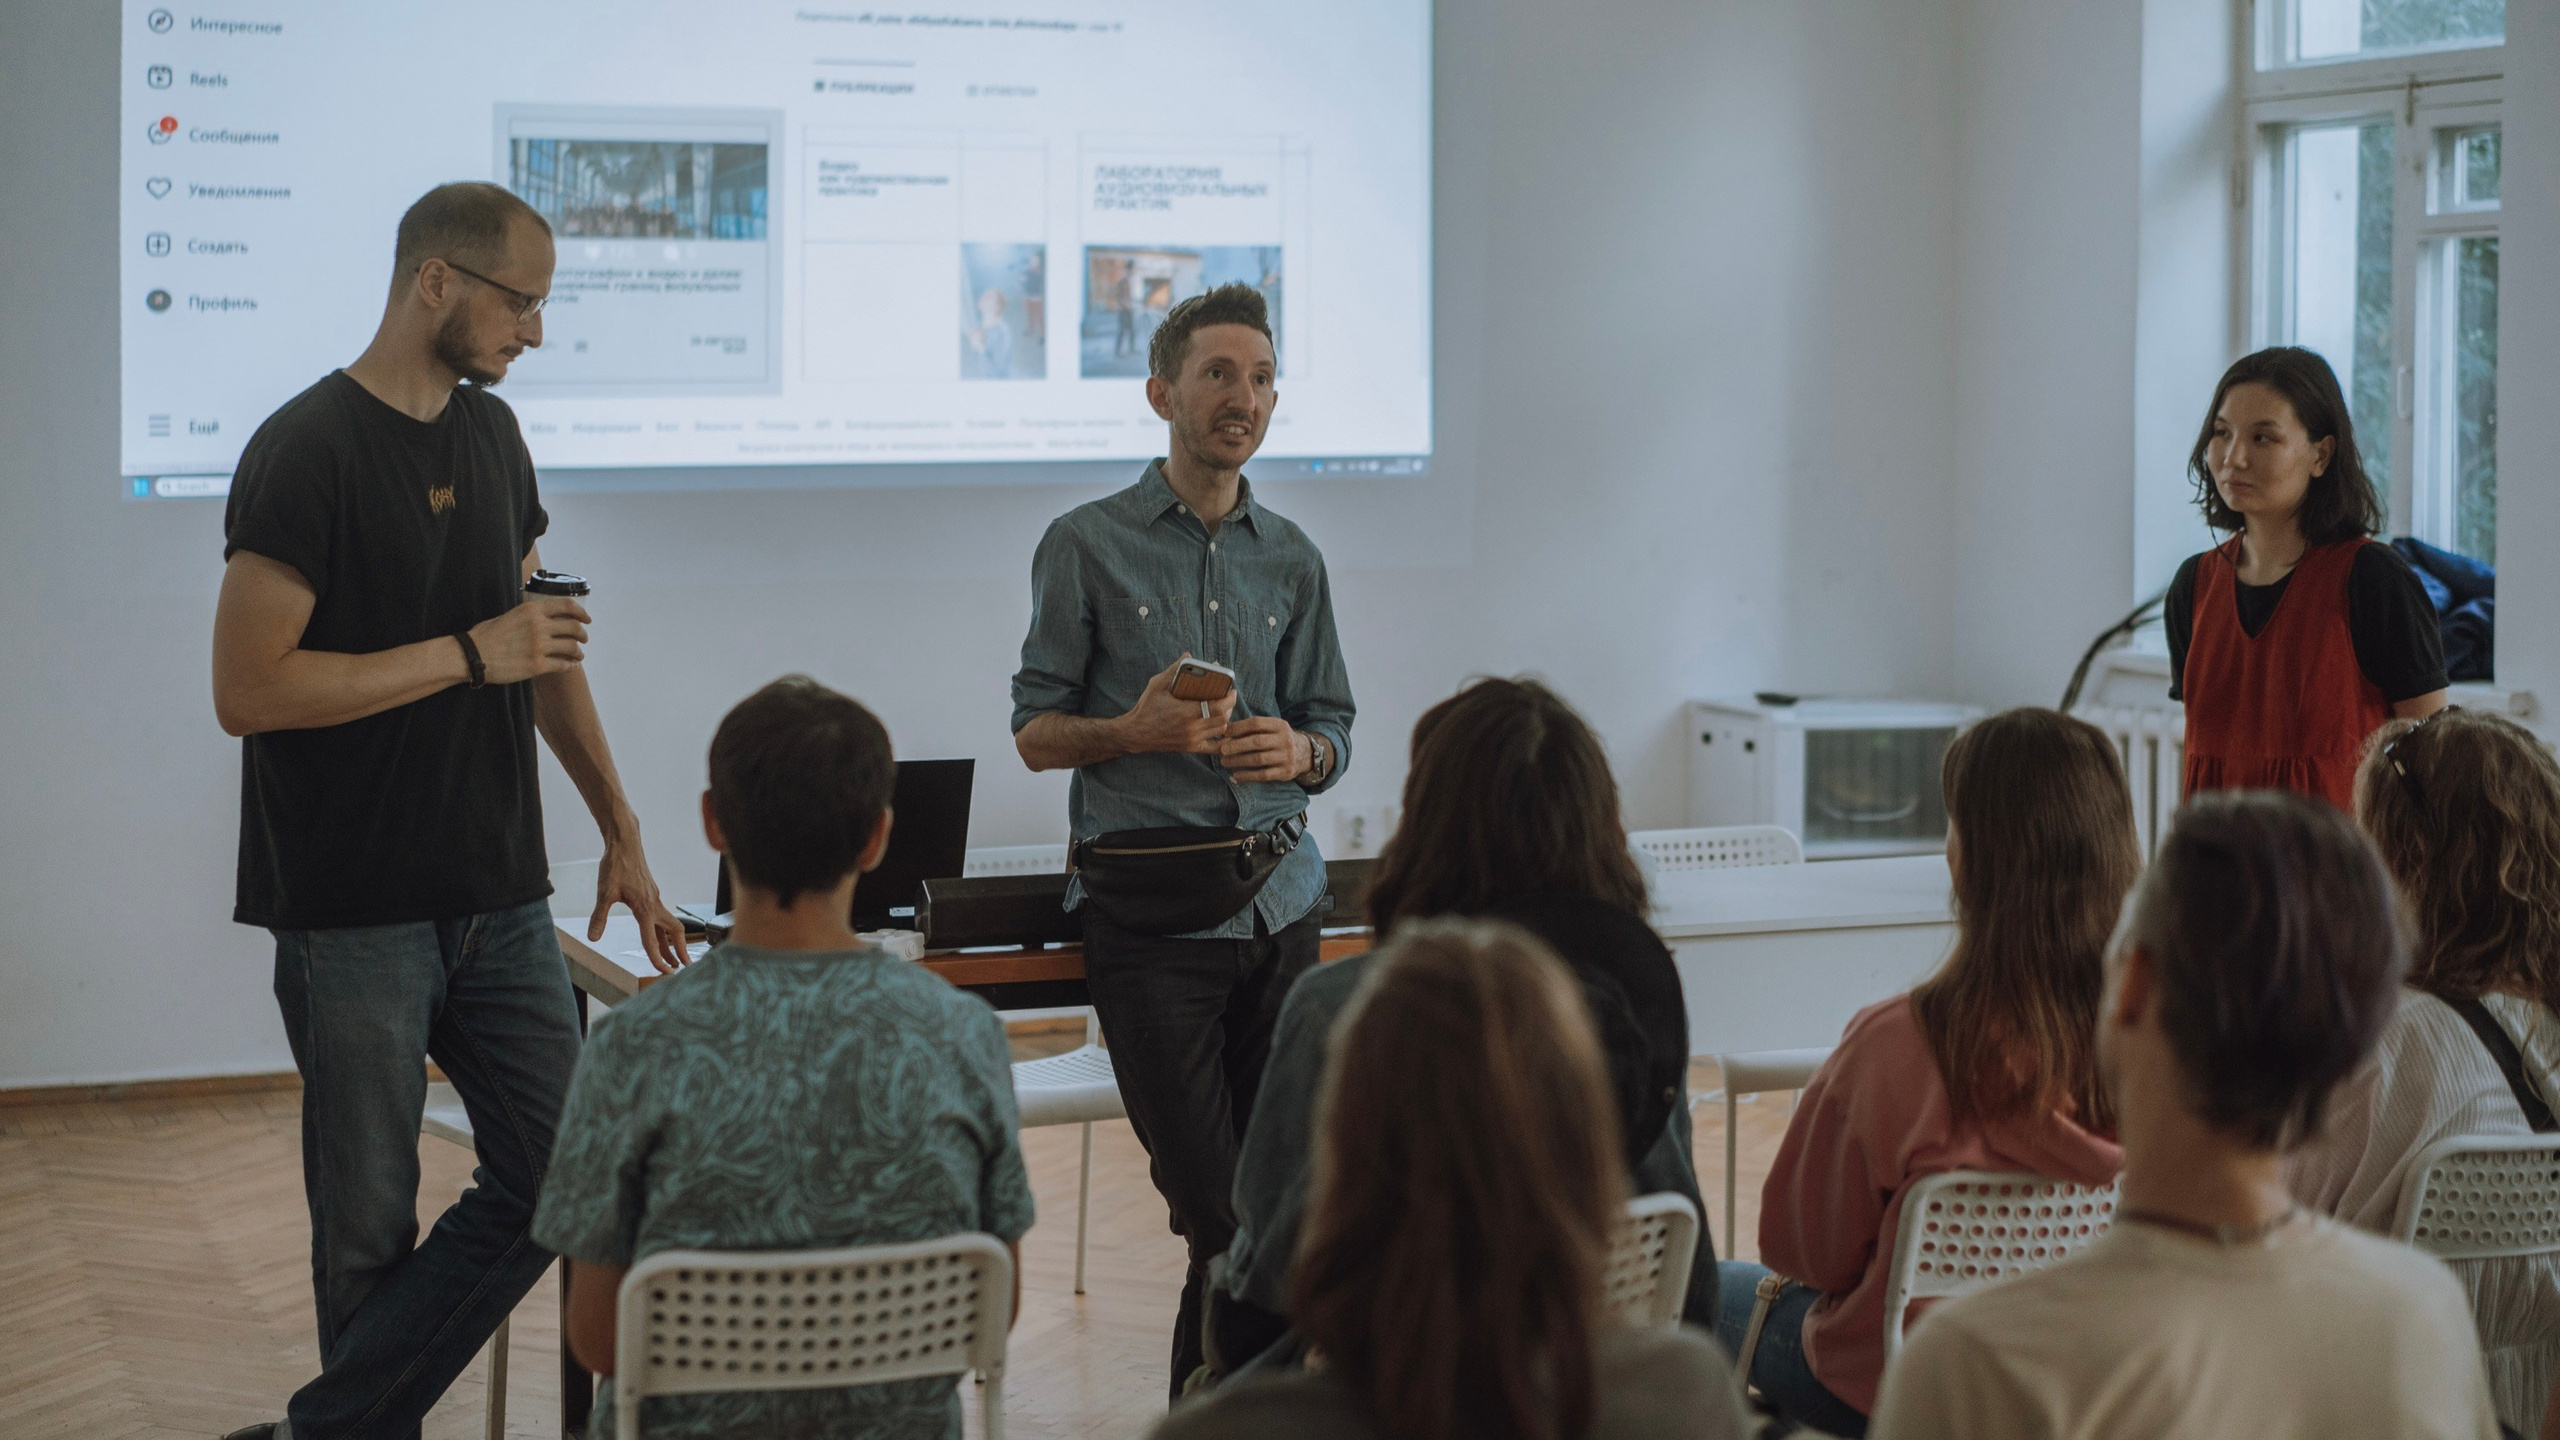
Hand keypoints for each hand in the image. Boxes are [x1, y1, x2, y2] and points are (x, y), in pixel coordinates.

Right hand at [470, 597, 589, 684]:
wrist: (473, 656)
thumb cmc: (487, 636)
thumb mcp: (510, 615)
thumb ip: (530, 616)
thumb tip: (544, 617)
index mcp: (532, 610)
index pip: (566, 606)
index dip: (581, 612)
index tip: (586, 619)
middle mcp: (538, 626)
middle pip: (574, 627)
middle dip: (582, 634)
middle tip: (583, 639)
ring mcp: (539, 646)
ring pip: (572, 647)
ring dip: (578, 652)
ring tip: (578, 655)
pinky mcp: (537, 665)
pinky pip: (563, 665)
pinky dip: (570, 666)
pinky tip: (570, 666)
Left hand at [590, 840, 689, 973]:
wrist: (625, 843)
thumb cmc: (616, 865)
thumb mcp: (604, 893)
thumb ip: (600, 916)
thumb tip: (593, 938)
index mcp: (645, 908)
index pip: (652, 941)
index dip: (657, 959)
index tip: (663, 972)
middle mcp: (655, 905)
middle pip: (675, 932)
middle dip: (680, 951)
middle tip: (684, 967)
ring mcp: (655, 899)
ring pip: (669, 925)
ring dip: (673, 942)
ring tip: (674, 958)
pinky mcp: (652, 894)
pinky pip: (662, 917)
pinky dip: (664, 930)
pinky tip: (659, 934)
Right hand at [1117, 654, 1236, 755]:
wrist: (1135, 733)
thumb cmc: (1146, 708)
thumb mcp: (1157, 685)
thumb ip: (1174, 670)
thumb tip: (1188, 654)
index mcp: (1185, 712)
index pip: (1218, 706)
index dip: (1229, 698)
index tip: (1232, 690)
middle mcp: (1191, 728)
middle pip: (1223, 718)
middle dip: (1229, 706)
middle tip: (1228, 697)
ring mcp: (1192, 739)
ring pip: (1220, 730)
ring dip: (1225, 719)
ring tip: (1223, 709)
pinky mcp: (1190, 747)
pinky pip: (1213, 747)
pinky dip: (1222, 741)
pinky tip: (1224, 732)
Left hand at [1220, 717, 1311, 783]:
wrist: (1305, 754)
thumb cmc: (1279, 739)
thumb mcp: (1272, 729)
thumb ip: (1252, 730)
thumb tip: (1225, 733)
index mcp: (1280, 725)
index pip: (1257, 723)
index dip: (1239, 727)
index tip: (1224, 732)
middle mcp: (1285, 740)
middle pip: (1257, 742)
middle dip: (1236, 746)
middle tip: (1222, 750)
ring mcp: (1286, 757)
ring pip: (1259, 759)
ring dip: (1239, 761)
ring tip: (1225, 762)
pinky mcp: (1285, 772)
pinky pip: (1263, 775)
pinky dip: (1248, 776)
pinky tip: (1236, 776)